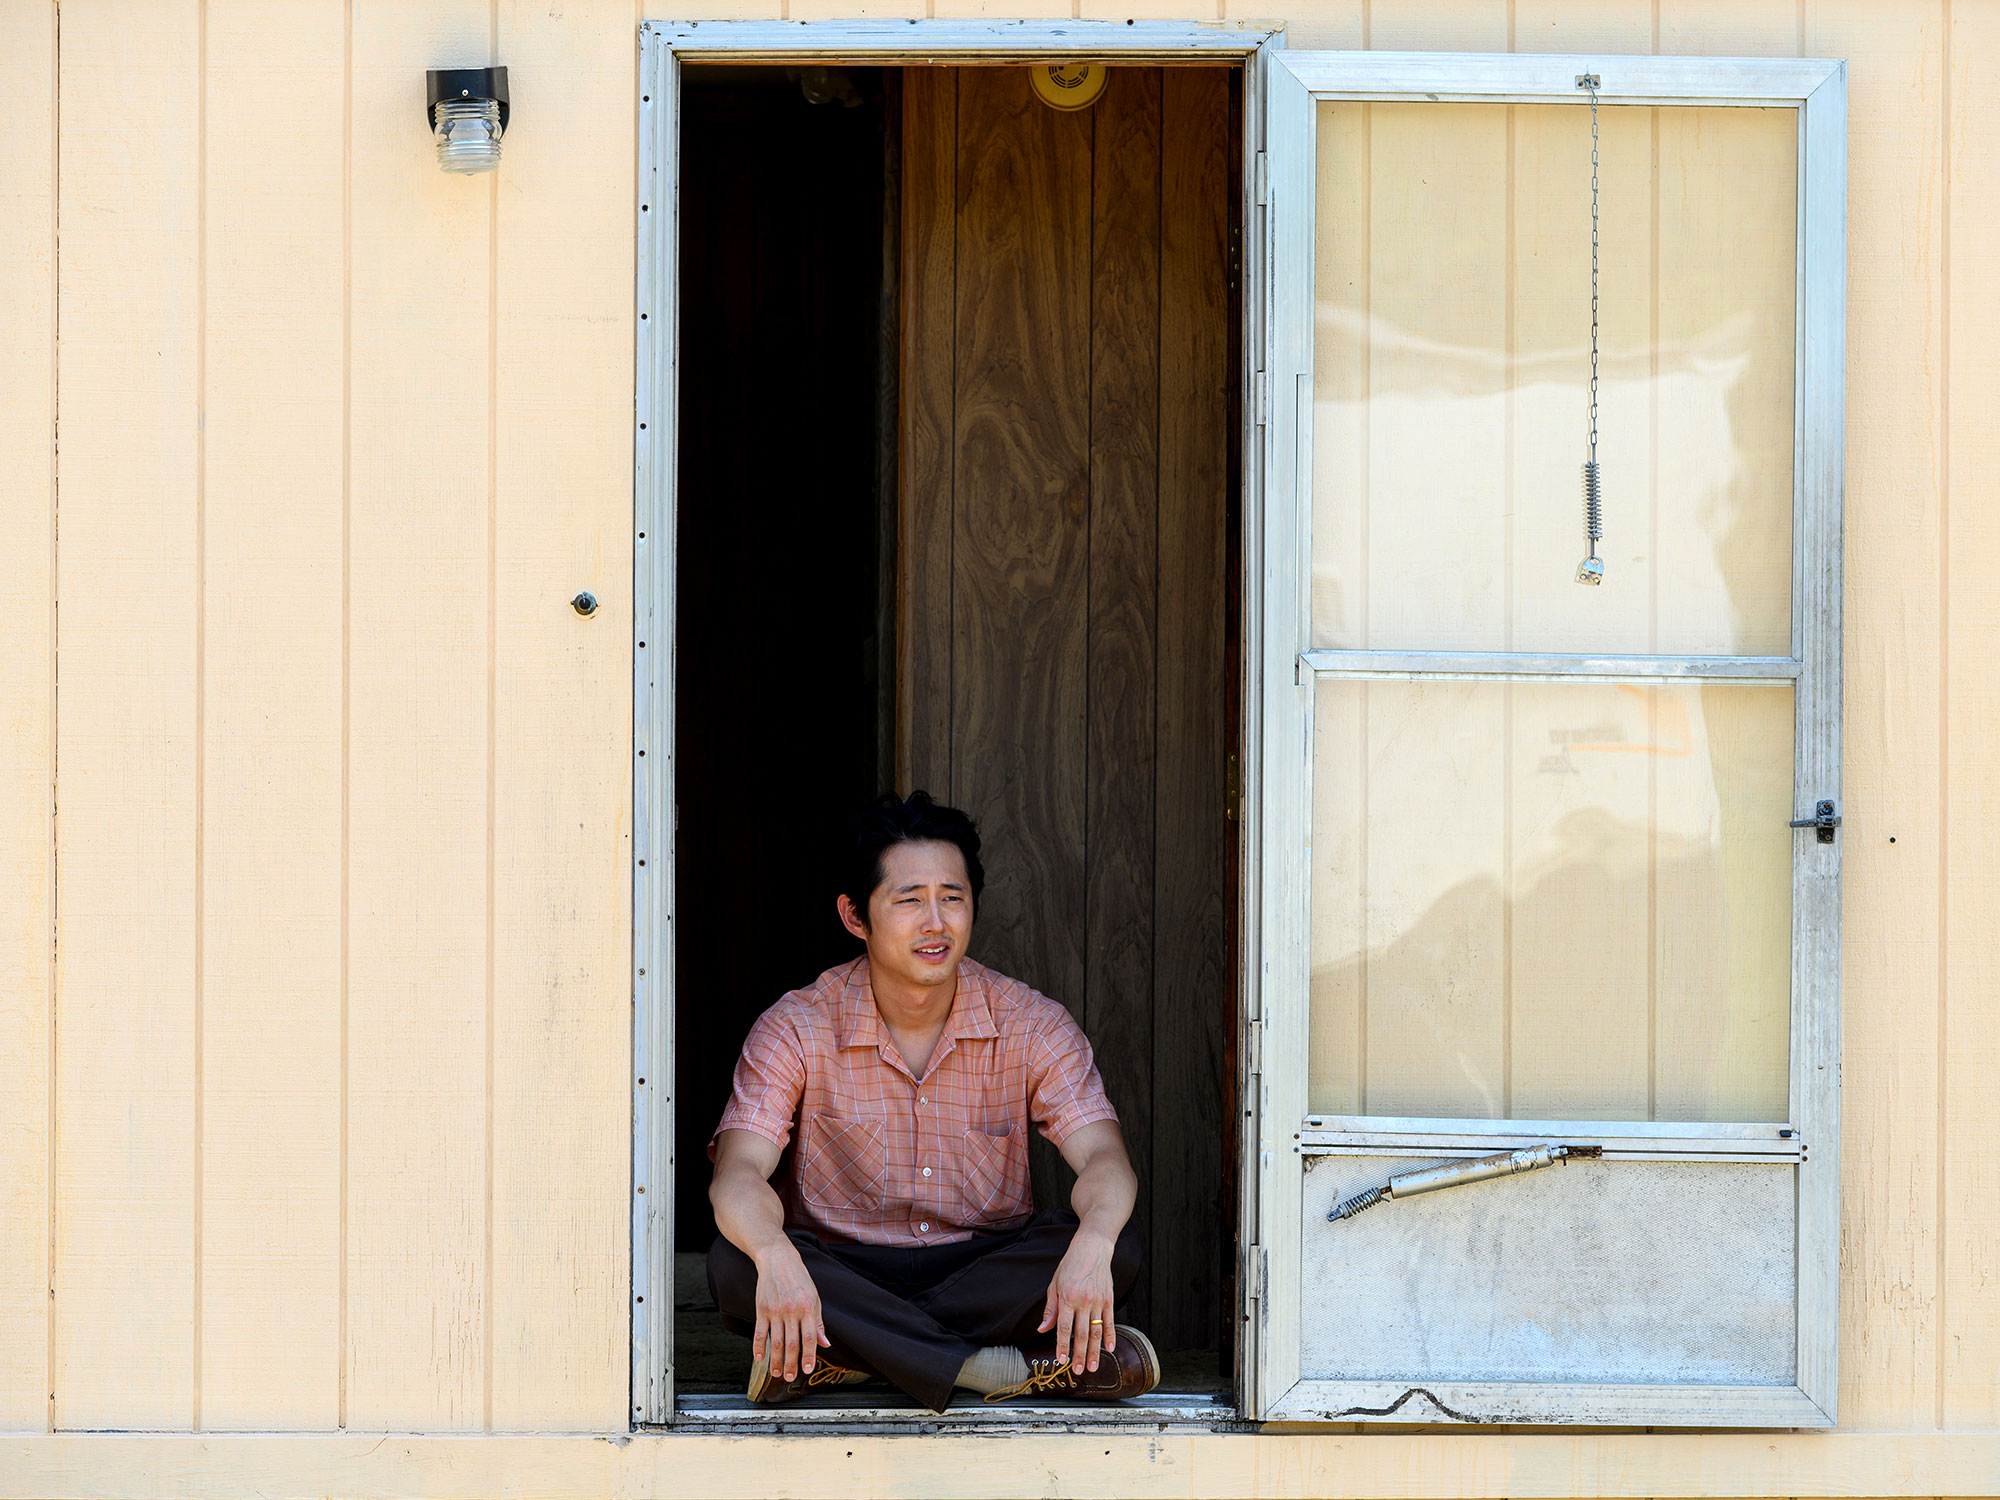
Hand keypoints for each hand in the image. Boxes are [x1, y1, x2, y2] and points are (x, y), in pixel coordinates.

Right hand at [752, 1240, 829, 1379]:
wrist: (778, 1260)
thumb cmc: (799, 1279)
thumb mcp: (815, 1297)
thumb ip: (818, 1322)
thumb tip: (825, 1344)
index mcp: (808, 1308)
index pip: (809, 1338)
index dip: (809, 1356)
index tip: (807, 1370)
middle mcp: (791, 1311)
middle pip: (791, 1343)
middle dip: (791, 1364)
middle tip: (790, 1377)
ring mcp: (774, 1311)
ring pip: (775, 1342)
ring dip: (775, 1360)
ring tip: (776, 1373)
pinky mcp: (761, 1309)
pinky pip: (759, 1332)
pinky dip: (758, 1347)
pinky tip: (760, 1358)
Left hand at [1037, 1227, 1116, 1373]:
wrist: (1092, 1248)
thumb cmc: (1070, 1266)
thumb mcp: (1054, 1284)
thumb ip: (1050, 1309)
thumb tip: (1042, 1329)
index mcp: (1067, 1297)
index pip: (1063, 1328)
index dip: (1062, 1346)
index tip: (1062, 1360)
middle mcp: (1083, 1301)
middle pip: (1081, 1334)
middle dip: (1079, 1355)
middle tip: (1079, 1370)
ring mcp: (1098, 1301)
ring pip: (1096, 1332)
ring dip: (1095, 1351)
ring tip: (1093, 1366)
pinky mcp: (1109, 1299)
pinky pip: (1110, 1321)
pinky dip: (1111, 1336)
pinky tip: (1110, 1349)